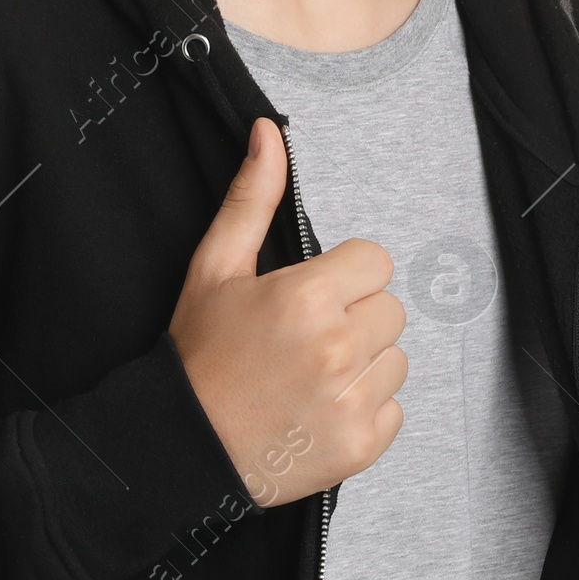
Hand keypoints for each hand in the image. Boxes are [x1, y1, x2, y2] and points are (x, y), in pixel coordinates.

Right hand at [168, 117, 406, 506]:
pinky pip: (395, 408)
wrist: (182, 445)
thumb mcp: (215, 267)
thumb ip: (252, 198)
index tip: (308, 296)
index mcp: (307, 296)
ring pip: (396, 358)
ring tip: (309, 374)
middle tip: (303, 338)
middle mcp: (338, 348)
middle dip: (354, 316)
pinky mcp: (362, 445)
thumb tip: (269, 134)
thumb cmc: (199, 357)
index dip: (342, 275)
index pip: (375, 261)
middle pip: (390, 308)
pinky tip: (319, 408)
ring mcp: (353, 400)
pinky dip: (364, 409)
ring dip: (363, 363)